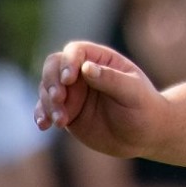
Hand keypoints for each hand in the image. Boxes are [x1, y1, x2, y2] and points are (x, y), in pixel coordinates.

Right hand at [34, 41, 165, 158]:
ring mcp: (73, 92)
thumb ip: (111, 79)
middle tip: (58, 99)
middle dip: (51, 81)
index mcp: (101, 60)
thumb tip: (86, 67)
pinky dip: (42, 115)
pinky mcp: (66, 110)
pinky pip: (46, 109)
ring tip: (61, 121)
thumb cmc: (143, 108)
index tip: (69, 80)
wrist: (144, 135)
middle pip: (54, 66)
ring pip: (47, 88)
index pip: (76, 51)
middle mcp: (83, 73)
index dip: (68, 62)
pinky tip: (44, 125)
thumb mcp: (133, 93)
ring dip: (48, 103)